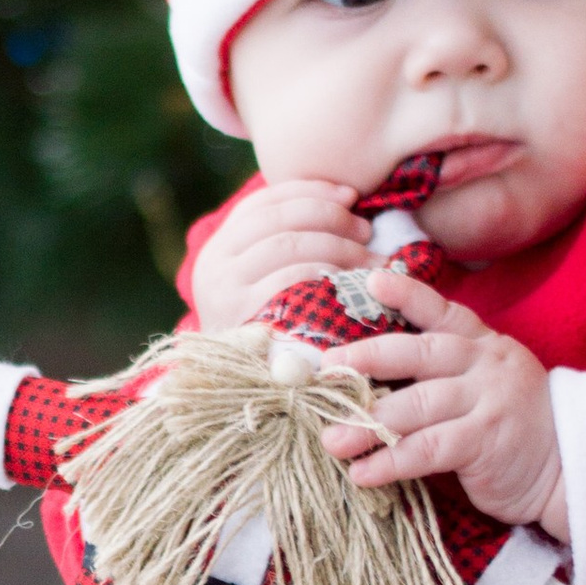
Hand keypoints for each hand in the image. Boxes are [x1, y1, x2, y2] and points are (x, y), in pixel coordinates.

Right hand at [186, 178, 367, 331]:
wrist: (235, 393)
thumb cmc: (267, 332)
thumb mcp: (261, 282)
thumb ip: (287, 243)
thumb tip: (346, 200)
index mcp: (218, 246)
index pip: (266, 202)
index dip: (312, 191)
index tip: (351, 195)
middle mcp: (213, 264)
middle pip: (281, 220)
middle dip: (332, 218)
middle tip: (367, 230)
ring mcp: (223, 290)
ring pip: (290, 246)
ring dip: (340, 247)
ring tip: (371, 260)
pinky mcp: (242, 317)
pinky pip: (292, 280)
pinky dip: (328, 275)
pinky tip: (354, 285)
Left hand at [324, 265, 566, 531]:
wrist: (567, 469)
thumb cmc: (510, 429)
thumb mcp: (483, 386)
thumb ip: (439, 375)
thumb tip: (366, 380)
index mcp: (482, 344)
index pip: (441, 312)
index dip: (407, 294)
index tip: (372, 281)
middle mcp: (485, 364)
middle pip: (419, 353)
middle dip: (369, 359)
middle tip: (328, 370)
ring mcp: (488, 400)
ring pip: (416, 406)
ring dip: (368, 424)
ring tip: (332, 440)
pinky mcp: (487, 440)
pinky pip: (428, 449)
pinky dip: (391, 461)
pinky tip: (363, 473)